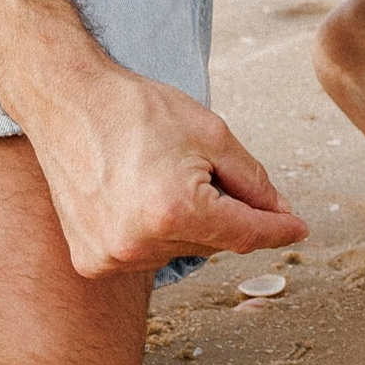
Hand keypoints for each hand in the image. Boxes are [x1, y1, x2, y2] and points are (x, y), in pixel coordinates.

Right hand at [26, 59, 309, 281]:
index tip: (298, 227)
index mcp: (176, 211)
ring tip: (157, 176)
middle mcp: (141, 244)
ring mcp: (112, 257)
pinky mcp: (91, 261)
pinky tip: (136, 196)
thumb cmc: (137, 110)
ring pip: (181, 249)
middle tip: (201, 168)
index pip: (246, 233)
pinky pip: (145, 254)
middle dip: (224, 212)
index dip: (277, 228)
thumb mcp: (212, 134)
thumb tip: (281, 213)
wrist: (67, 102)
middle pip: (215, 242)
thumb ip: (253, 180)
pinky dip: (153, 232)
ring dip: (186, 223)